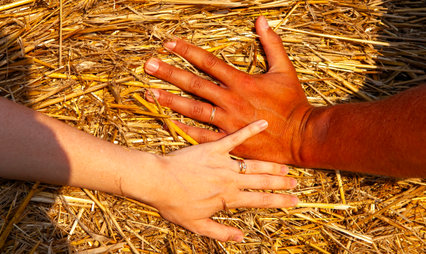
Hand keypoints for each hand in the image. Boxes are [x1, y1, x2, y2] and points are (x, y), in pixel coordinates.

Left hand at [144, 16, 312, 165]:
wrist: (302, 137)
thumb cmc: (294, 103)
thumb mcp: (285, 69)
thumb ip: (272, 44)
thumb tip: (262, 20)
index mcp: (241, 82)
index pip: (208, 62)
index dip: (187, 51)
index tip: (169, 43)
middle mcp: (230, 100)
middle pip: (194, 83)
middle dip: (169, 73)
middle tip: (148, 65)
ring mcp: (227, 121)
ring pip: (193, 108)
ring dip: (171, 100)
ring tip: (150, 93)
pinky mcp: (229, 140)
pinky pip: (203, 135)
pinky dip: (186, 128)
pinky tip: (169, 122)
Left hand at [150, 120, 297, 241]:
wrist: (158, 181)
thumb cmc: (174, 204)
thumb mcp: (197, 225)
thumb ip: (221, 232)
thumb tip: (241, 238)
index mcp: (228, 199)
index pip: (260, 201)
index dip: (280, 201)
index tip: (295, 201)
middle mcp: (231, 180)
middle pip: (262, 181)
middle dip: (281, 183)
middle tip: (296, 183)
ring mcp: (223, 163)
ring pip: (254, 164)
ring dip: (272, 165)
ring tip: (286, 167)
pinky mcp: (214, 148)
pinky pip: (235, 138)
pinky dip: (250, 130)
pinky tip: (264, 123)